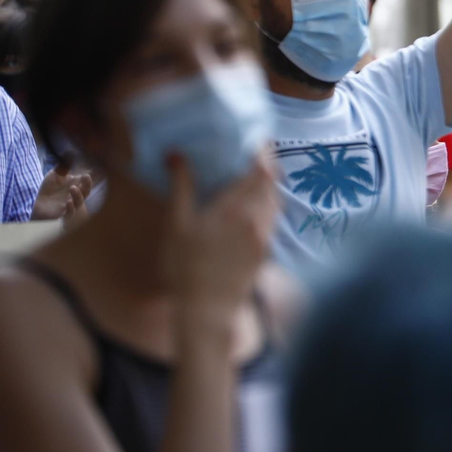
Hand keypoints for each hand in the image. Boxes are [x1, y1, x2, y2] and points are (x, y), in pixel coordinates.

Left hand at [30, 161, 92, 221]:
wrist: (38, 204)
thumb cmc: (49, 190)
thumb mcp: (55, 175)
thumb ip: (62, 167)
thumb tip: (70, 153)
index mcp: (76, 185)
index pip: (86, 181)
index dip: (90, 175)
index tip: (91, 168)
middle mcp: (76, 196)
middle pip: (86, 191)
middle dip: (88, 184)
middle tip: (86, 176)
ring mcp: (71, 205)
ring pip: (79, 202)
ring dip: (78, 195)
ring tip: (73, 188)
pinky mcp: (63, 214)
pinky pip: (70, 213)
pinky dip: (71, 208)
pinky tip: (68, 202)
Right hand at [165, 155, 275, 325]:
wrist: (206, 310)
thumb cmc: (185, 267)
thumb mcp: (176, 224)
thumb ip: (181, 187)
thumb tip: (177, 154)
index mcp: (235, 208)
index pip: (260, 171)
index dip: (263, 153)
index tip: (258, 140)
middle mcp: (256, 219)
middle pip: (271, 183)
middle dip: (266, 166)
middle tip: (255, 154)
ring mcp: (264, 236)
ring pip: (275, 201)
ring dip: (269, 186)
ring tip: (256, 176)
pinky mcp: (265, 251)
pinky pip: (272, 219)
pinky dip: (268, 205)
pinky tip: (255, 206)